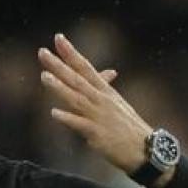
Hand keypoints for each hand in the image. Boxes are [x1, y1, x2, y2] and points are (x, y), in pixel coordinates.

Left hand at [38, 33, 154, 176]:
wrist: (145, 150)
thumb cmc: (130, 127)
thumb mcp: (119, 103)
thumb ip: (108, 88)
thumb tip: (109, 72)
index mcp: (105, 91)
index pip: (86, 67)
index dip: (71, 53)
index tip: (58, 38)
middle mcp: (101, 100)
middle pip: (77, 79)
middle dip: (59, 65)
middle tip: (42, 52)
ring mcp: (99, 116)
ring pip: (76, 98)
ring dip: (60, 87)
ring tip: (44, 76)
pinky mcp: (97, 134)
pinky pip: (80, 124)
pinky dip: (68, 118)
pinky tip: (54, 113)